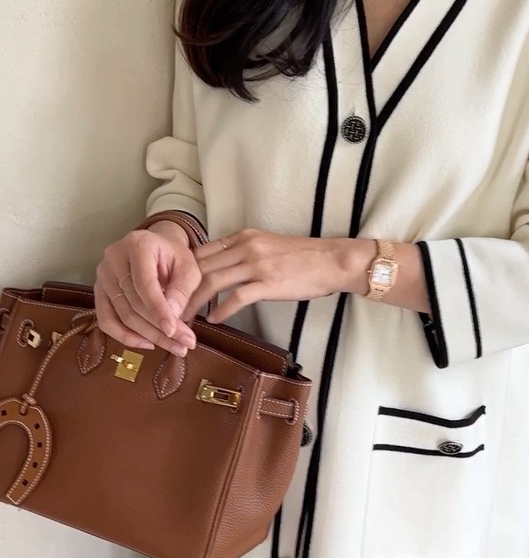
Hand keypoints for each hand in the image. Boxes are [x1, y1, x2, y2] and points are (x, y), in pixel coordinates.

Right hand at [95, 222, 201, 355]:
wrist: (158, 248)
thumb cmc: (175, 257)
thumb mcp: (189, 268)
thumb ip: (183, 290)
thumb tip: (173, 317)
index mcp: (138, 245)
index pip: (145, 284)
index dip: (159, 310)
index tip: (174, 331)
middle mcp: (114, 258)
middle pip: (134, 303)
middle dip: (160, 329)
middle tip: (185, 345)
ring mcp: (103, 275)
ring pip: (122, 315)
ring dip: (149, 336)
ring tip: (175, 347)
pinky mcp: (99, 291)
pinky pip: (106, 320)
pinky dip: (125, 336)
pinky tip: (148, 344)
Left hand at [185, 229, 375, 322]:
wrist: (332, 261)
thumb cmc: (303, 258)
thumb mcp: (267, 245)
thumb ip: (243, 254)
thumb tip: (220, 270)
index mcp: (243, 237)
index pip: (202, 252)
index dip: (181, 272)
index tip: (171, 290)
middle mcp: (245, 247)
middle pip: (200, 267)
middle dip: (180, 289)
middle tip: (167, 308)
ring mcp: (256, 264)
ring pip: (212, 282)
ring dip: (194, 303)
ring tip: (184, 319)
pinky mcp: (268, 283)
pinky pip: (236, 298)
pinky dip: (221, 310)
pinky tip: (213, 320)